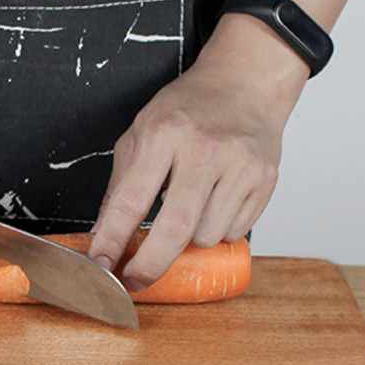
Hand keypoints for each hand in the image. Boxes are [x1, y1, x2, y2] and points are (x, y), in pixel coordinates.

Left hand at [88, 32, 303, 289]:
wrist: (245, 84)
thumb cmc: (187, 111)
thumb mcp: (140, 135)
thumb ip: (120, 187)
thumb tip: (103, 238)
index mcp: (164, 134)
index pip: (131, 201)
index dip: (112, 239)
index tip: (100, 265)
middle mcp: (204, 149)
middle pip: (175, 230)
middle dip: (150, 265)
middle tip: (135, 280)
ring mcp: (240, 166)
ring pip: (206, 237)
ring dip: (189, 241)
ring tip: (188, 210)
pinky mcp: (264, 180)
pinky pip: (234, 232)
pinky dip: (218, 230)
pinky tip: (215, 202)